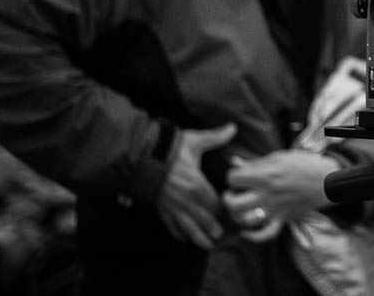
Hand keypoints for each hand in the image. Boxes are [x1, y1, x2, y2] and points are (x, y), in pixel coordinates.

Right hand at [155, 123, 235, 249]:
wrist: (141, 155)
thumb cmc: (170, 148)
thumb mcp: (194, 141)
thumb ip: (215, 137)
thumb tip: (233, 127)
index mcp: (196, 185)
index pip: (214, 204)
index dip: (222, 210)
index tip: (229, 214)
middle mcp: (185, 200)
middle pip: (204, 221)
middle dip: (213, 229)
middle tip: (220, 235)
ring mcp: (172, 206)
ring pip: (188, 228)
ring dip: (198, 238)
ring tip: (207, 244)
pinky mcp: (160, 209)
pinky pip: (171, 226)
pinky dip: (178, 234)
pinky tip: (184, 240)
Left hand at [225, 149, 339, 223]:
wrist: (328, 180)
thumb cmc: (305, 164)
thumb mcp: (279, 156)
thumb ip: (257, 163)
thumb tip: (237, 164)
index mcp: (265, 175)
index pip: (233, 178)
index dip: (233, 176)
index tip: (239, 176)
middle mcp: (267, 194)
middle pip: (233, 203)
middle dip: (228, 198)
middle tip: (234, 193)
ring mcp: (274, 209)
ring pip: (244, 220)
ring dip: (237, 215)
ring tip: (240, 207)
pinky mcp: (282, 219)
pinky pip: (265, 234)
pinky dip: (253, 236)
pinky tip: (245, 231)